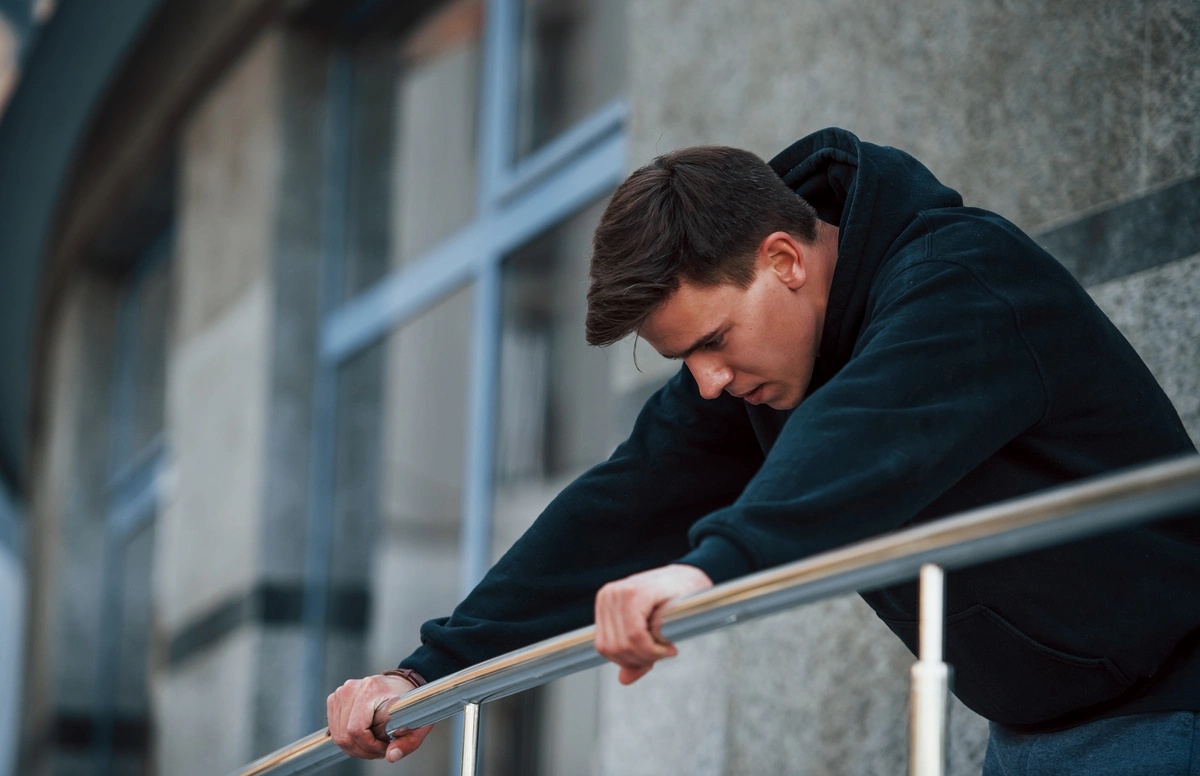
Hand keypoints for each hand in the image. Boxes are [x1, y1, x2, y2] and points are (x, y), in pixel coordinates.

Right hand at [327, 673, 432, 762]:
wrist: (400, 685)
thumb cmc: (408, 701)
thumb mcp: (417, 722)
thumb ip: (407, 742)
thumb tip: (391, 755)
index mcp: (371, 689)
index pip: (357, 729)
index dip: (370, 746)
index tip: (385, 747)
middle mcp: (353, 688)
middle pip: (345, 735)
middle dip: (363, 749)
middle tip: (379, 749)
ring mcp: (342, 693)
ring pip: (338, 735)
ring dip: (355, 746)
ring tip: (373, 743)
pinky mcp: (335, 699)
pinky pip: (335, 730)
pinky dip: (348, 739)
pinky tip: (364, 736)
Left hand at [594, 564, 712, 684]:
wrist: (692, 580)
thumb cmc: (671, 602)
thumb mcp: (648, 630)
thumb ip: (635, 653)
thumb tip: (623, 679)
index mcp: (605, 602)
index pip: (605, 647)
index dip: (628, 661)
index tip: (650, 659)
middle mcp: (608, 595)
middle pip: (615, 648)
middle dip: (641, 659)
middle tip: (662, 654)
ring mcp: (620, 592)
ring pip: (625, 644)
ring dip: (649, 654)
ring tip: (666, 648)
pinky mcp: (636, 593)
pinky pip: (636, 636)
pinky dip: (653, 648)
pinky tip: (668, 645)